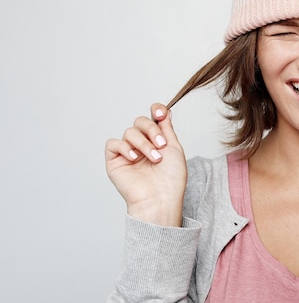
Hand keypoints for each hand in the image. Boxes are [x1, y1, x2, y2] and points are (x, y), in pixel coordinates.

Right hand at [105, 103, 186, 225]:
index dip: (155, 110)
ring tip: (154, 158)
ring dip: (143, 143)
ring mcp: (127, 153)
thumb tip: (164, 111)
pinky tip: (135, 159)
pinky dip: (125, 148)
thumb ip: (167, 128)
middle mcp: (141, 145)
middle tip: (161, 145)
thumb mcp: (174, 148)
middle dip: (151, 130)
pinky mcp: (114, 161)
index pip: (152, 118)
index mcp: (156, 141)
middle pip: (140, 121)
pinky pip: (113, 144)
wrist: (161, 198)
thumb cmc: (171, 179)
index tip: (159, 112)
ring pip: (129, 132)